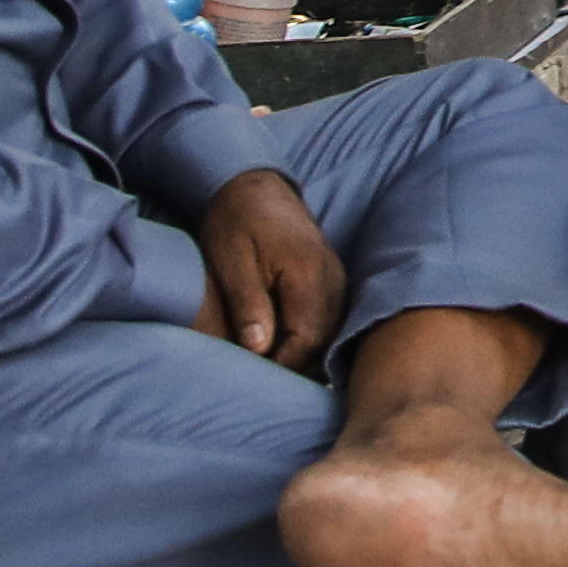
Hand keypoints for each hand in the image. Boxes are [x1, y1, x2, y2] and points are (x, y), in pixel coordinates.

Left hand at [193, 167, 348, 369]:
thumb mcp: (231, 261)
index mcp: (308, 276)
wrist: (254, 186)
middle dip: (293, 366)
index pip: (306, 341)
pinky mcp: (332, 282)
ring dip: (302, 355)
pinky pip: (328, 322)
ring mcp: (337, 280)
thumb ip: (248, 304)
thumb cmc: (236, 221)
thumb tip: (259, 349)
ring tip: (267, 367)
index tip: (252, 380)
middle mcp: (332, 280)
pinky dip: (308, 339)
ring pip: (329, 336)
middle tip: (257, 381)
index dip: (281, 367)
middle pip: (323, 343)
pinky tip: (282, 345)